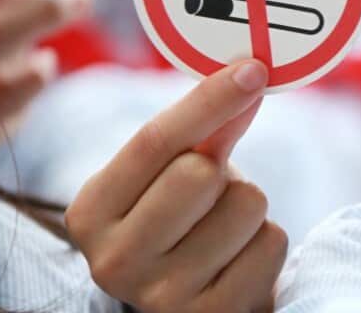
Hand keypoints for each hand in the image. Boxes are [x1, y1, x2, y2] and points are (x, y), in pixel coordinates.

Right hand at [66, 60, 287, 312]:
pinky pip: (270, 244)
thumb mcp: (171, 173)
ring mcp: (161, 297)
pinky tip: (240, 260)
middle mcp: (113, 261)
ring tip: (225, 231)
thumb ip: (201, 128)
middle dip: (224, 172)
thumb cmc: (183, 221)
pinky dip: (267, 243)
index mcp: (89, 213)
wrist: (197, 299)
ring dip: (250, 209)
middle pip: (200, 173)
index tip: (251, 70)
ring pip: (246, 206)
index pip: (153, 141)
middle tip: (213, 194)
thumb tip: (247, 74)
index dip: (208, 99)